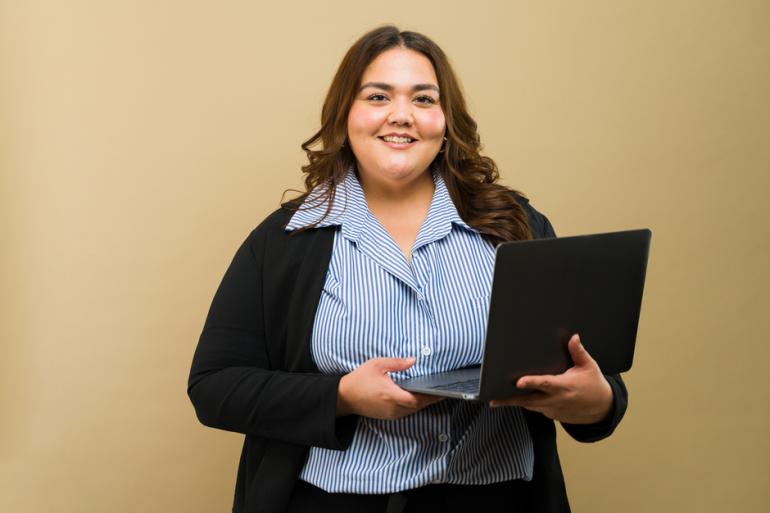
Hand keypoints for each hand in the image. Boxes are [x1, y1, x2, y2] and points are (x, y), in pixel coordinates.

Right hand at [337, 357, 444, 419]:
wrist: (345, 397)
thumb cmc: (360, 379)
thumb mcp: (377, 365)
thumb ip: (396, 363)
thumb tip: (413, 360)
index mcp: (390, 394)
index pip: (416, 399)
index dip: (430, 396)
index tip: (442, 391)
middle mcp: (392, 407)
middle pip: (417, 406)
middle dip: (430, 399)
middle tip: (443, 391)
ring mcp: (390, 413)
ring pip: (413, 410)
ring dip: (423, 403)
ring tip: (435, 394)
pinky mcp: (388, 416)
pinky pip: (406, 412)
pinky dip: (414, 406)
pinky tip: (419, 398)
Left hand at [489, 334, 612, 423]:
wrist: (601, 409)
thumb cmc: (594, 385)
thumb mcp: (589, 367)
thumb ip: (578, 352)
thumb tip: (573, 337)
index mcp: (564, 386)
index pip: (545, 383)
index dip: (531, 382)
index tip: (518, 382)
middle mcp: (555, 400)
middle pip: (529, 399)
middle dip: (511, 399)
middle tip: (493, 398)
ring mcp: (552, 409)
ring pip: (529, 405)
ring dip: (514, 402)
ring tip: (496, 398)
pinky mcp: (550, 414)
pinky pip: (535, 408)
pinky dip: (526, 403)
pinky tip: (514, 396)